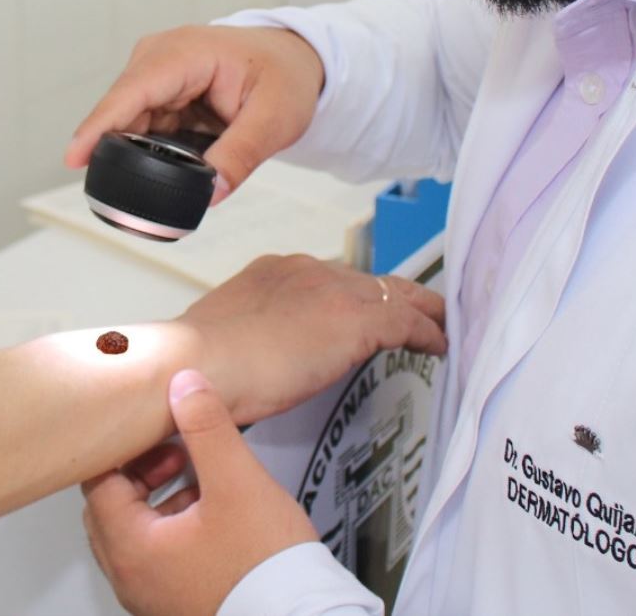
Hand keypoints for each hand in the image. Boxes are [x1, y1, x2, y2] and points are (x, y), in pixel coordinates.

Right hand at [65, 26, 325, 199]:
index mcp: (185, 53)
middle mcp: (160, 56)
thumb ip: (241, 156)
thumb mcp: (275, 119)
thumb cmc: (286, 76)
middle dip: (123, 151)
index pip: (131, 92)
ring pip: (129, 122)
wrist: (295, 59)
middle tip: (137, 196)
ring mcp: (156, 72)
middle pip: (122, 110)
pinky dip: (152, 149)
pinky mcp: (159, 91)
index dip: (100, 126)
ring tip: (175, 174)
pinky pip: (142, 125)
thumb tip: (209, 194)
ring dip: (143, 153)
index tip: (74, 158)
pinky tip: (171, 165)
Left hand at [83, 370, 317, 615]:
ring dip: (159, 499)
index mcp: (132, 549)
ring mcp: (152, 596)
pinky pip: (159, 556)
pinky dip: (174, 527)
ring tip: (199, 479)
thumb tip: (185, 387)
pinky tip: (211, 513)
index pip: (98, 483)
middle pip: (111, 509)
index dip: (126, 447)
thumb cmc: (264, 569)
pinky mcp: (177, 603)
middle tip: (176, 452)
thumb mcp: (236, 481)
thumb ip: (207, 428)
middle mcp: (132, 578)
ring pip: (137, 534)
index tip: (152, 429)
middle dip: (143, 472)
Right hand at [179, 255, 445, 425]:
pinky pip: (406, 322)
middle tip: (421, 312)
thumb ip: (256, 336)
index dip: (354, 296)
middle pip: (368, 280)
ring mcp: (332, 292)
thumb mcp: (230, 337)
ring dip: (421, 312)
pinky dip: (427, 333)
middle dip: (395, 296)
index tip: (363, 313)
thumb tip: (265, 355)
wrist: (195, 363)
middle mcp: (307, 271)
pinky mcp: (353, 320)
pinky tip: (438, 346)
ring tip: (440, 327)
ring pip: (395, 294)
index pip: (330, 279)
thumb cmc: (199, 365)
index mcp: (276, 272)